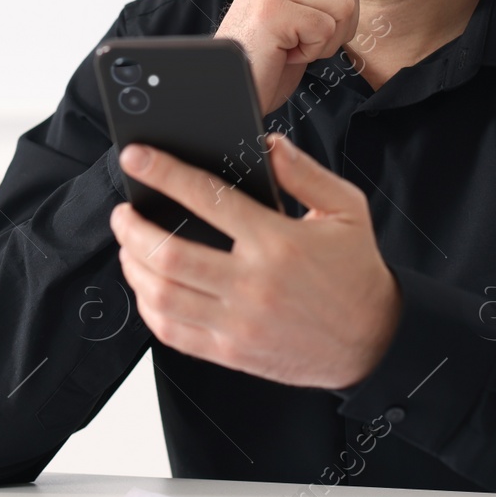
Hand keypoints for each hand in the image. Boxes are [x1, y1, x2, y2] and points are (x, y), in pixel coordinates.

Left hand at [108, 131, 400, 388]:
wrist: (373, 341)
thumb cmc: (356, 271)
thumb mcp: (346, 209)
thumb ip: (304, 172)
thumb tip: (266, 144)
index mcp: (277, 242)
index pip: (206, 198)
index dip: (162, 173)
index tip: (135, 158)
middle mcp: (252, 285)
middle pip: (168, 254)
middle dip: (131, 228)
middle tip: (123, 212)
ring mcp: (238, 323)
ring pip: (162, 295)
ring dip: (133, 267)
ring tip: (129, 246)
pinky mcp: (232, 353)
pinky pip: (173, 332)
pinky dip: (149, 307)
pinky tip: (147, 288)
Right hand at [215, 0, 366, 115]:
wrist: (230, 89)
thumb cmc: (265, 60)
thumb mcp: (294, 14)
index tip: (327, 7)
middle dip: (341, 21)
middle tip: (307, 37)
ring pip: (344, 5)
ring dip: (327, 38)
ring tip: (295, 45)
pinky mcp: (272, 12)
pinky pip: (326, 28)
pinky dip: (313, 51)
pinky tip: (287, 54)